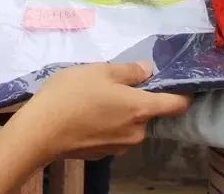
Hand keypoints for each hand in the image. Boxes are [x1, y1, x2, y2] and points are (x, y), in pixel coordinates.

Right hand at [7, 62, 190, 161]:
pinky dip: (105, 125)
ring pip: (129, 125)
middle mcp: (136, 132)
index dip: (182, 93)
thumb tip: (148, 70)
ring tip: (94, 99)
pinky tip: (85, 115)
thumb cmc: (72, 95)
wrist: (40, 131)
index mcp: (140, 109)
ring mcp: (119, 147)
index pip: (177, 105)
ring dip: (120, 113)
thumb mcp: (100, 70)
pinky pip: (112, 135)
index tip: (177, 83)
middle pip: (148, 114)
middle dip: (136, 99)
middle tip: (113, 84)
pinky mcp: (102, 154)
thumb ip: (129, 71)